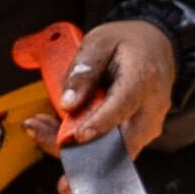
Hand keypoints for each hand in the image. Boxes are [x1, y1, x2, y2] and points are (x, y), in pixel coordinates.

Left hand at [26, 17, 174, 160]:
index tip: (77, 136)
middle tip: (38, 132)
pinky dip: (82, 144)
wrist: (155, 46)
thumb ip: (83, 71)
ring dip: (74, 146)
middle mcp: (151, 107)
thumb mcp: (99, 42)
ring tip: (39, 126)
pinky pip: (111, 148)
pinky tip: (55, 128)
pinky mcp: (139, 134)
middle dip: (79, 147)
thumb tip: (68, 105)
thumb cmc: (126, 42)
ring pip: (113, 151)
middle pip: (120, 142)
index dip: (100, 124)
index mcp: (143, 77)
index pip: (123, 105)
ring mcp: (148, 124)